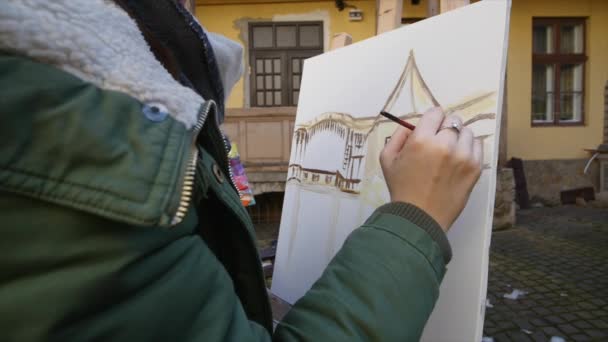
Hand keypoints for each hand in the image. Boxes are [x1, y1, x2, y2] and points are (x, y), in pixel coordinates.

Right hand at [379, 107, 482, 231]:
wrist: (420, 216)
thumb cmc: (401, 188)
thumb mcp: (387, 159)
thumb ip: (398, 136)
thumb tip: (412, 125)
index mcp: (421, 140)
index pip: (436, 112)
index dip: (432, 120)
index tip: (430, 128)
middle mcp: (444, 144)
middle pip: (453, 120)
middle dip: (445, 128)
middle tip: (439, 142)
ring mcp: (463, 156)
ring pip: (467, 132)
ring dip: (459, 138)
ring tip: (450, 152)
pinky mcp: (475, 167)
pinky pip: (478, 146)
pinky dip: (470, 148)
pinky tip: (459, 159)